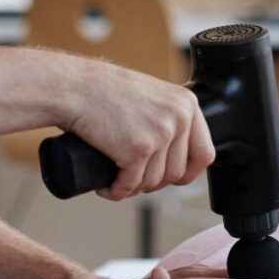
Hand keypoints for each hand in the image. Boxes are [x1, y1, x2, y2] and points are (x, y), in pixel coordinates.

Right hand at [63, 62, 214, 201]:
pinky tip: (106, 186)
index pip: (204, 153)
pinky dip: (116, 191)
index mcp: (187, 104)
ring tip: (116, 178)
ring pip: (153, 182)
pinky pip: (130, 185)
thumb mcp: (152, 96)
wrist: (75, 87)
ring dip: (132, 187)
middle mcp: (178, 118)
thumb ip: (170, 118)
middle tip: (132, 176)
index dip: (187, 172)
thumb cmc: (105, 91)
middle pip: (176, 173)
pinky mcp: (136, 150)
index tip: (171, 177)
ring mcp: (159, 134)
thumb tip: (175, 155)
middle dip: (153, 182)